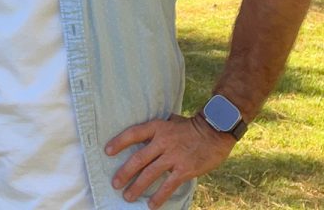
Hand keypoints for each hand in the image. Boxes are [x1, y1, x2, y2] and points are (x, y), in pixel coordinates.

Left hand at [105, 114, 235, 209]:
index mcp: (157, 128)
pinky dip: (159, 196)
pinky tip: (151, 205)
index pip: (133, 134)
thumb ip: (157, 129)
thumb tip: (142, 135)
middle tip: (115, 183)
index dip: (119, 142)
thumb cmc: (191, 127)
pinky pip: (168, 185)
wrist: (215, 131)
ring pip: (150, 174)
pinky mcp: (185, 169)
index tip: (107, 151)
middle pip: (138, 159)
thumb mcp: (170, 121)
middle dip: (124, 172)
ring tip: (128, 196)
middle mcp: (163, 142)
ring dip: (137, 187)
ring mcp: (174, 156)